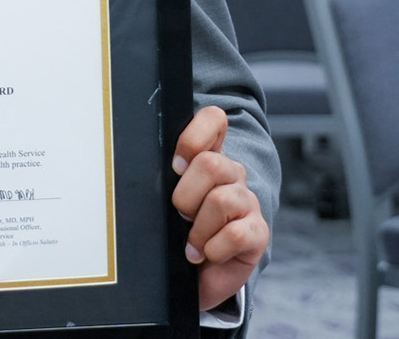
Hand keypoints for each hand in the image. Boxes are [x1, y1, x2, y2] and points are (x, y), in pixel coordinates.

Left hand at [171, 106, 269, 310]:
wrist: (194, 279)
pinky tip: (207, 254)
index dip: (194, 137)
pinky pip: (235, 234)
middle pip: (210, 164)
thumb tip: (140, 165)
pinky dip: (213, 249)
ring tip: (192, 242)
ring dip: (197, 229)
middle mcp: (231, 175)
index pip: (213, 120)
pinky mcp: (258, 233)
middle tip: (180, 216)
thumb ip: (162, 178)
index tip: (176, 165)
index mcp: (208, 158)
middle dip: (185, 196)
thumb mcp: (163, 202)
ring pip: (221, 200)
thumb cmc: (176, 235)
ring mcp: (248, 202)